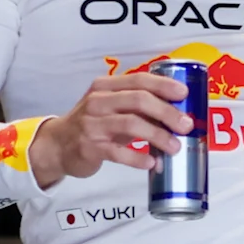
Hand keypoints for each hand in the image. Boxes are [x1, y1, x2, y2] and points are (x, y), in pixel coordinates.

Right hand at [25, 70, 193, 186]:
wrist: (57, 146)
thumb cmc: (93, 124)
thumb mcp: (110, 107)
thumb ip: (137, 106)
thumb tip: (177, 112)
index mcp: (105, 87)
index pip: (139, 80)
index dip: (164, 86)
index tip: (184, 94)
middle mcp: (98, 101)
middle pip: (139, 100)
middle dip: (167, 112)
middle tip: (186, 125)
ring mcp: (92, 124)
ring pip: (132, 125)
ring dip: (158, 136)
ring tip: (174, 147)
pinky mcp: (89, 147)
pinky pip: (118, 152)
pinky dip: (138, 158)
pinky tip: (152, 163)